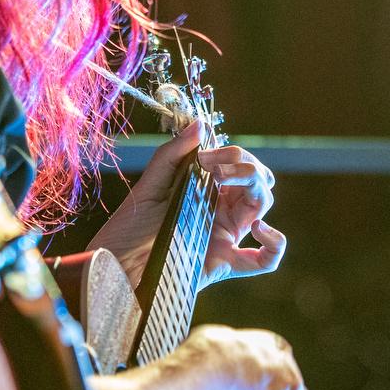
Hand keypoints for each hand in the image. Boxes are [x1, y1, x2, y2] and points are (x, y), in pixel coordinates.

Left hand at [90, 121, 286, 289]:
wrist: (114, 265)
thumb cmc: (128, 227)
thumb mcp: (150, 184)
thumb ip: (174, 154)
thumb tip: (201, 124)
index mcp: (207, 192)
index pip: (239, 165)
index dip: (232, 154)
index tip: (206, 156)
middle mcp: (221, 213)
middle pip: (258, 181)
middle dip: (247, 165)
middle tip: (217, 168)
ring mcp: (225, 238)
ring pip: (263, 205)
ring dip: (255, 184)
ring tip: (223, 181)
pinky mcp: (224, 264)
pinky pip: (265, 260)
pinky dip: (275, 243)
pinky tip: (259, 227)